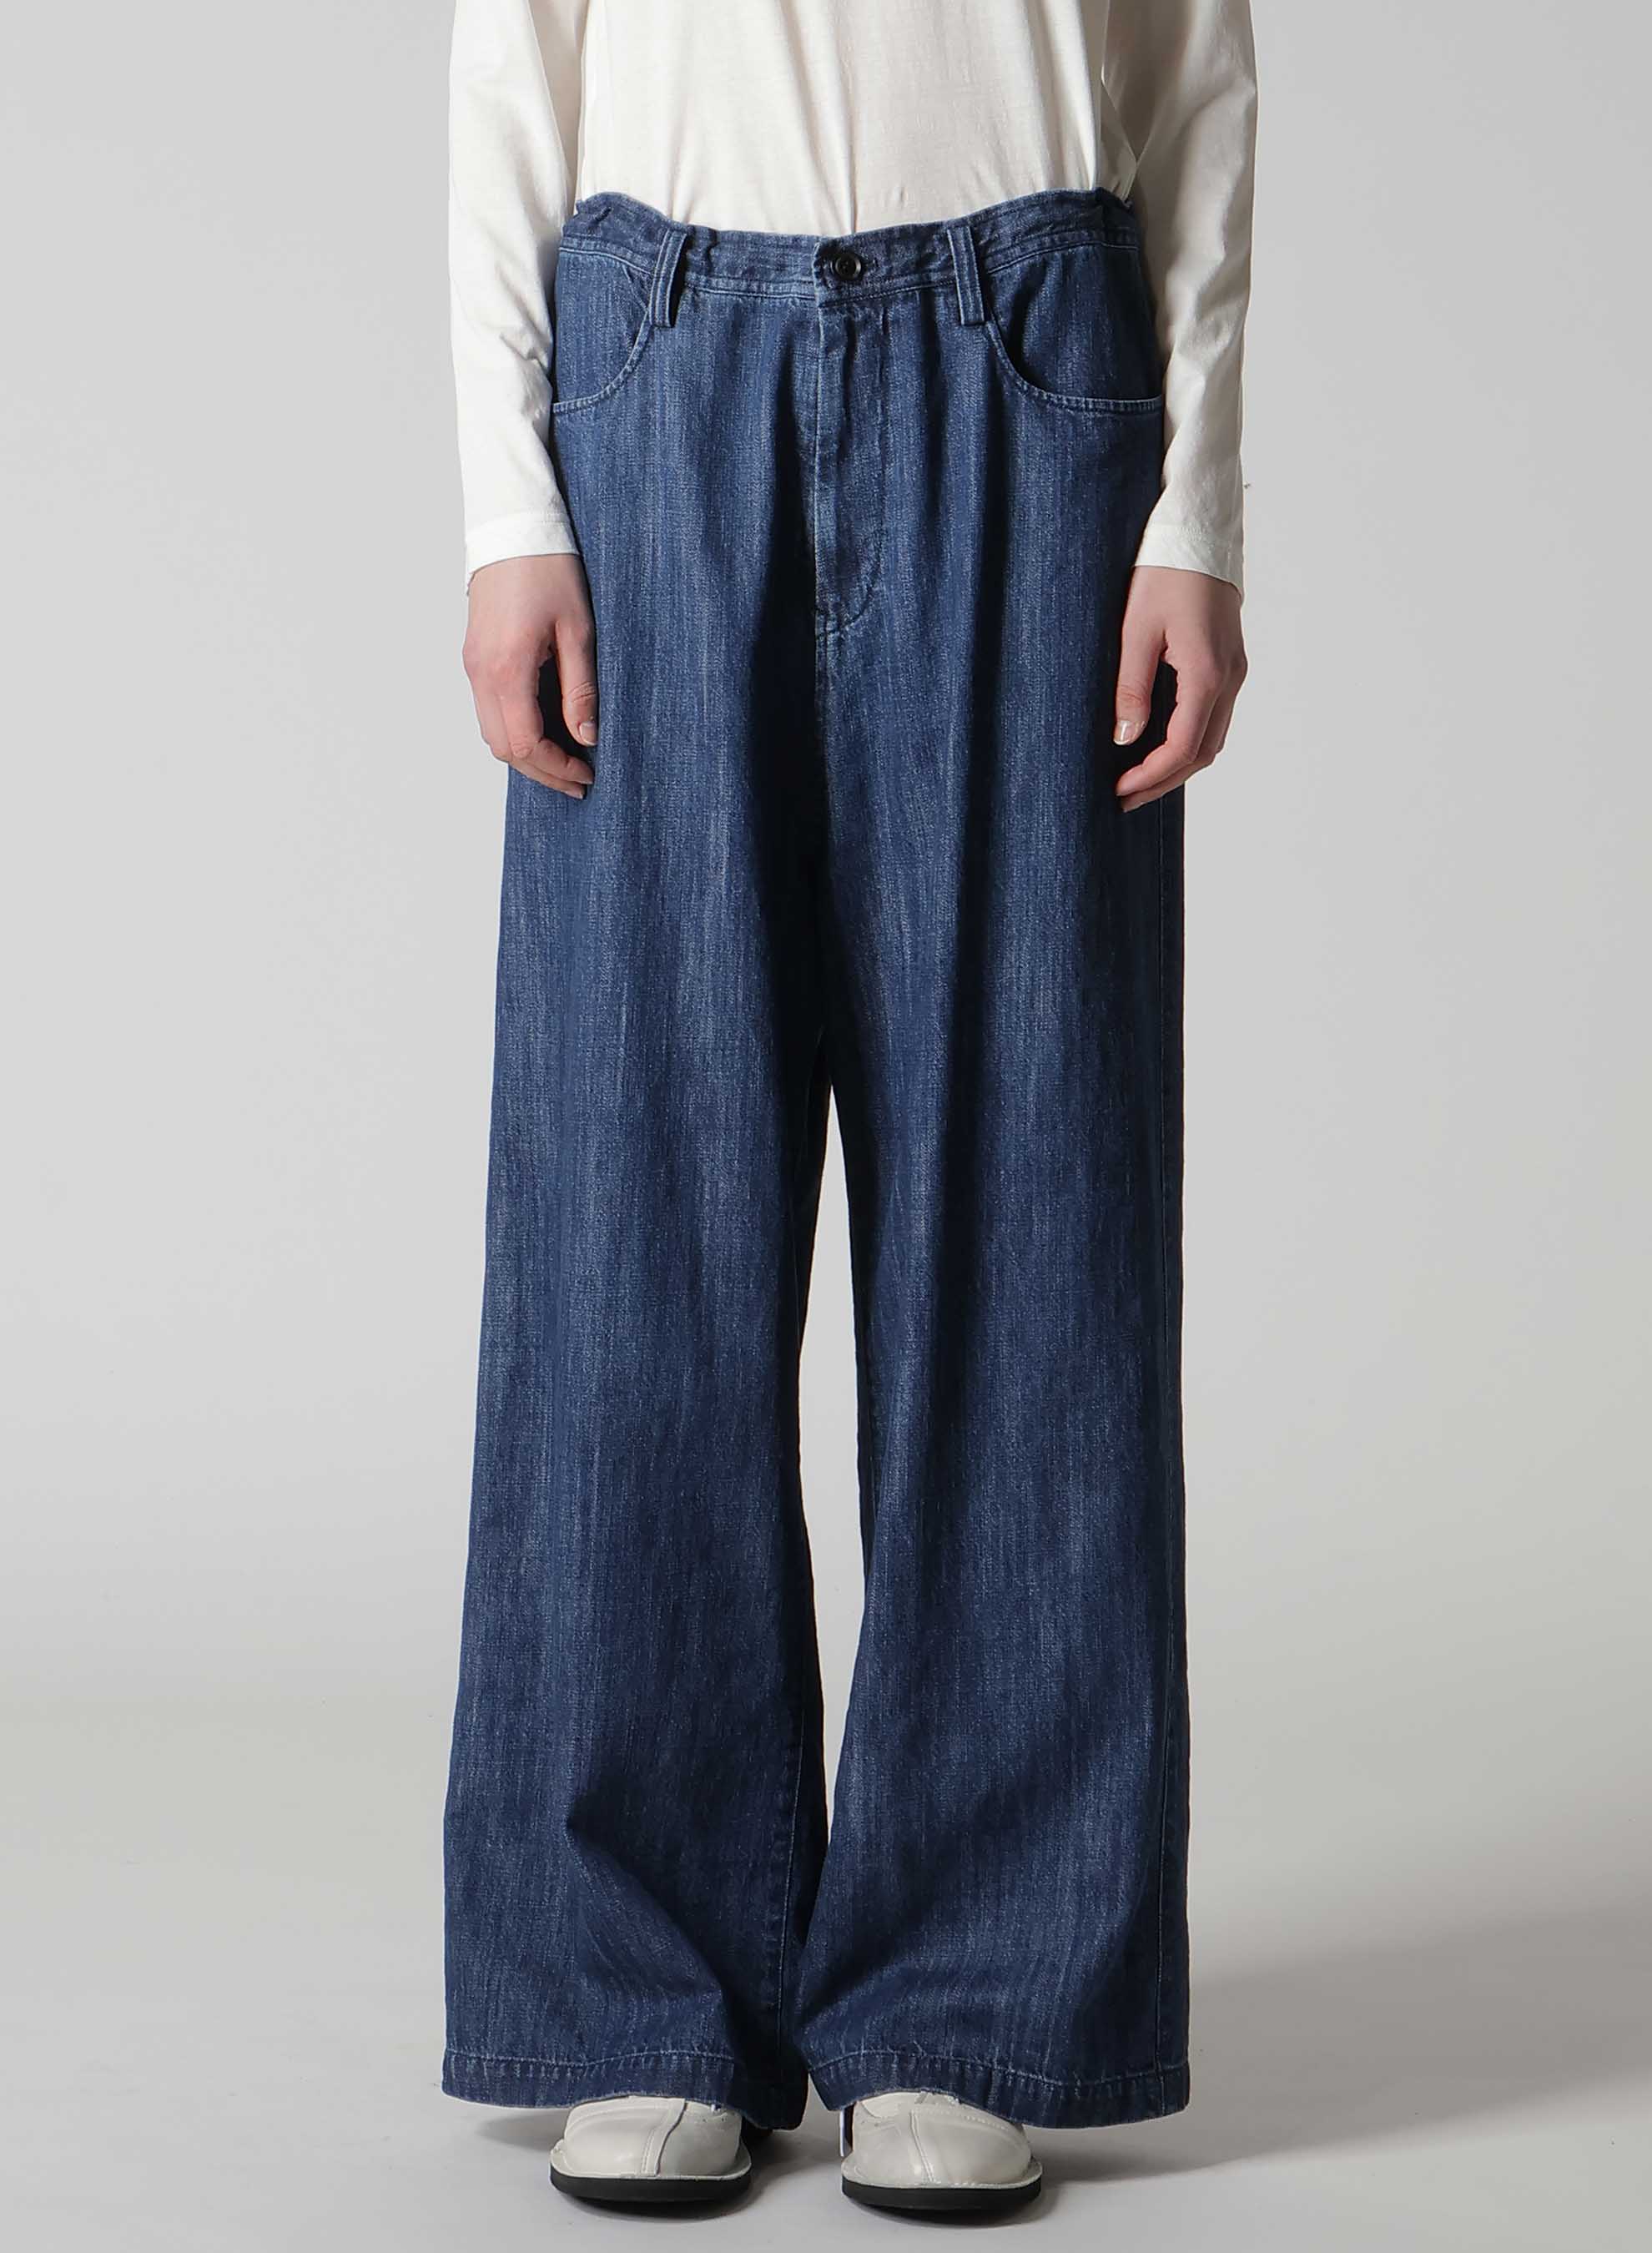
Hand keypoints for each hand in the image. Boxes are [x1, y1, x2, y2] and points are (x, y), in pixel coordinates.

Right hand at [462, 554, 597, 797]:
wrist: (512, 527)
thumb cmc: (549, 569)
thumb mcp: (579, 630)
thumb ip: (581, 689)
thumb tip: (587, 736)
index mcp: (507, 669)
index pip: (526, 744)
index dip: (557, 767)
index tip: (587, 774)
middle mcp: (481, 673)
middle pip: (504, 748)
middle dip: (541, 771)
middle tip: (578, 780)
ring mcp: (473, 666)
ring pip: (492, 734)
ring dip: (526, 753)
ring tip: (564, 758)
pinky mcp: (474, 658)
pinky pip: (488, 711)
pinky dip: (514, 730)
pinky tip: (544, 729)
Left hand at [1113, 566, 1247, 810]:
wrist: (1198, 533)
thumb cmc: (1164, 572)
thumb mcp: (1135, 629)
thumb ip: (1131, 687)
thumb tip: (1124, 738)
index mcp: (1207, 673)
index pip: (1182, 747)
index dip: (1150, 776)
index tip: (1119, 790)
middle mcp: (1229, 678)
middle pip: (1202, 753)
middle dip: (1163, 781)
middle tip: (1124, 798)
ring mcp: (1233, 671)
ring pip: (1211, 738)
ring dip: (1177, 764)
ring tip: (1137, 778)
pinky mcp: (1228, 662)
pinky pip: (1212, 716)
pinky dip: (1187, 740)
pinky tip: (1158, 745)